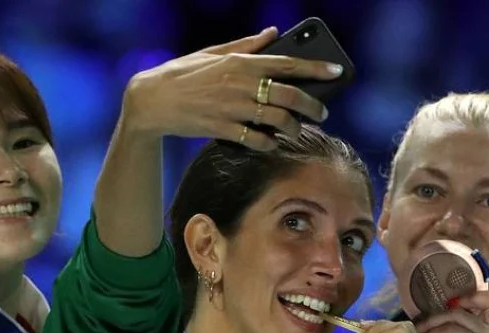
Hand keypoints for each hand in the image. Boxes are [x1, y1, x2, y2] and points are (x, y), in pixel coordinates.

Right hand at [117, 27, 342, 149]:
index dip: (316, 67)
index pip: (288, 63)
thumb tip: (273, 33)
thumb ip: (247, 45)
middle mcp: (240, 84)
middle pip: (289, 95)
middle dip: (313, 105)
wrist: (151, 99)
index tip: (337, 71)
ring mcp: (232, 108)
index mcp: (241, 62)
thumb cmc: (183, 73)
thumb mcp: (213, 53)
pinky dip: (268, 143)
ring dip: (293, 128)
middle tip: (322, 112)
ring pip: (277, 120)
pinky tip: (272, 142)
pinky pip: (255, 139)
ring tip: (298, 130)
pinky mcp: (221, 129)